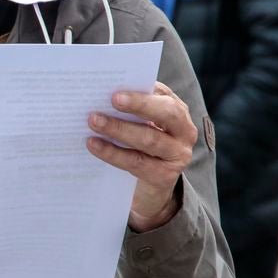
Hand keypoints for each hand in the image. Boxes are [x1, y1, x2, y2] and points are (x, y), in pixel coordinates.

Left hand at [87, 81, 196, 231]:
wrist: (146, 189)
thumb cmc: (138, 146)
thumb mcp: (138, 124)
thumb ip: (128, 110)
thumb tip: (99, 93)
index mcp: (177, 111)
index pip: (164, 95)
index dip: (143, 91)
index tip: (120, 88)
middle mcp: (184, 131)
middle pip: (167, 114)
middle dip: (139, 105)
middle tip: (112, 99)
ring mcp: (178, 154)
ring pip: (149, 139)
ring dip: (119, 129)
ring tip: (93, 120)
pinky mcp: (165, 175)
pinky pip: (136, 162)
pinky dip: (112, 152)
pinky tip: (93, 144)